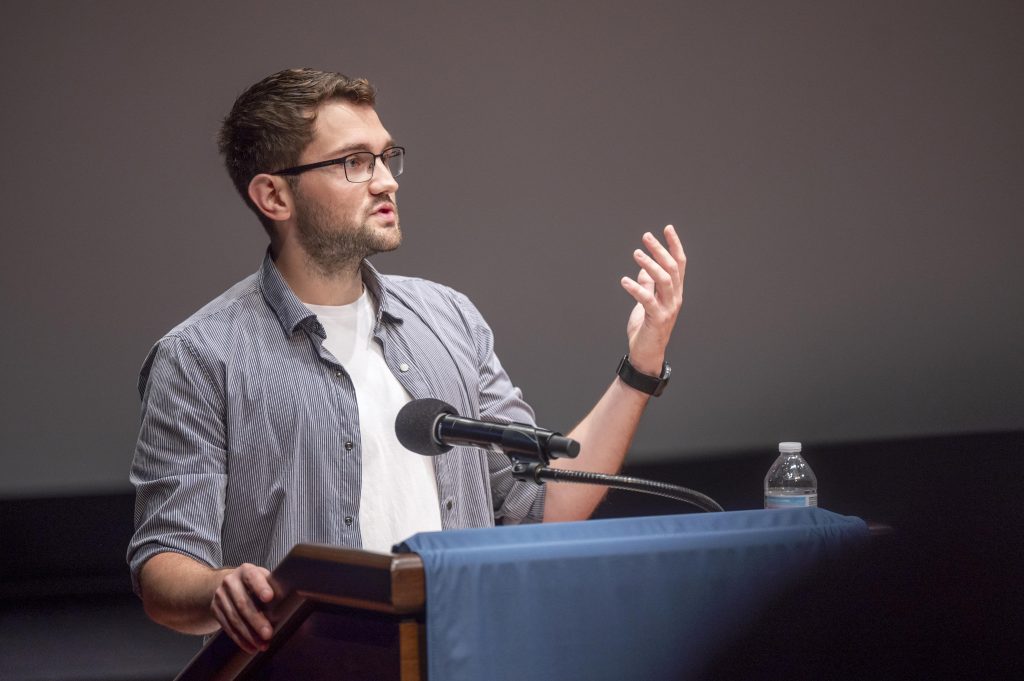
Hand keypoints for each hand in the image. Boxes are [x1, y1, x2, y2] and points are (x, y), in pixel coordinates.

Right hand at [211, 563, 274, 652]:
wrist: (227, 584)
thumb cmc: (253, 582)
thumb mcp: (263, 578)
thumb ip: (275, 586)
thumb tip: (298, 603)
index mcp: (246, 571)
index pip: (253, 577)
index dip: (261, 587)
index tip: (269, 597)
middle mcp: (230, 582)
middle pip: (243, 603)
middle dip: (256, 620)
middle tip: (268, 634)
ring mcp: (220, 596)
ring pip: (234, 618)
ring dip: (249, 634)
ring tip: (262, 645)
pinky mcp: (215, 610)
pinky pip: (228, 627)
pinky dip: (240, 639)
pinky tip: (250, 646)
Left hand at [620, 225, 685, 375]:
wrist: (646, 354)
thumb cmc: (646, 329)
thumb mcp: (646, 304)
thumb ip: (648, 287)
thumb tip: (643, 270)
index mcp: (674, 292)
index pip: (679, 264)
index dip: (674, 245)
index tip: (667, 228)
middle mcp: (675, 298)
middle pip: (672, 268)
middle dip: (660, 250)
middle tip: (646, 236)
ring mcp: (668, 309)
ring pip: (664, 280)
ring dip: (650, 265)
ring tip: (636, 254)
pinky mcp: (657, 319)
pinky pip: (648, 300)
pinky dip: (636, 288)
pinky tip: (624, 281)